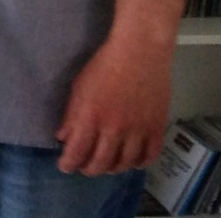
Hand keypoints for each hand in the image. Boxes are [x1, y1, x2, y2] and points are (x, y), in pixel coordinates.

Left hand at [54, 36, 172, 175]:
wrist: (140, 51)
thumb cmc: (104, 64)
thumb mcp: (79, 87)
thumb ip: (71, 115)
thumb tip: (63, 138)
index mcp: (90, 117)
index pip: (77, 153)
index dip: (69, 164)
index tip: (65, 166)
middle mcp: (114, 129)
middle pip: (100, 164)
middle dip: (89, 169)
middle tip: (85, 166)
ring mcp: (137, 130)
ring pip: (124, 164)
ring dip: (113, 168)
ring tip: (107, 164)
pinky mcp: (157, 127)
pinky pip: (149, 156)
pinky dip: (139, 163)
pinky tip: (132, 160)